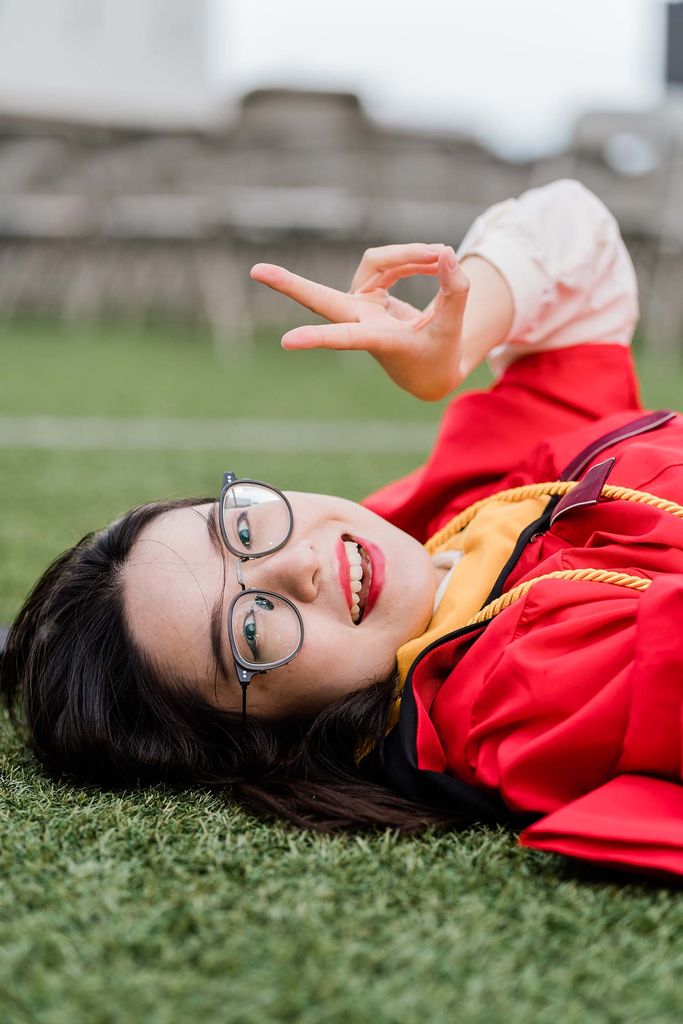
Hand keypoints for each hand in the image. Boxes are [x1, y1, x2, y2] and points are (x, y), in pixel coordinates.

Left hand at [250, 243, 470, 400]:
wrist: (428, 370)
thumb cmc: (439, 352)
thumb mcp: (453, 326)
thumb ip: (455, 291)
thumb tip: (444, 253)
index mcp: (379, 340)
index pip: (346, 338)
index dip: (319, 337)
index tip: (287, 342)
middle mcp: (361, 321)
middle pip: (322, 298)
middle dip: (290, 285)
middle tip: (256, 271)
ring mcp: (359, 306)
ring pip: (380, 262)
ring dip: (411, 256)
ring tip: (441, 256)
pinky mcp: (366, 293)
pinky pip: (388, 262)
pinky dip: (412, 258)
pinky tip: (434, 260)